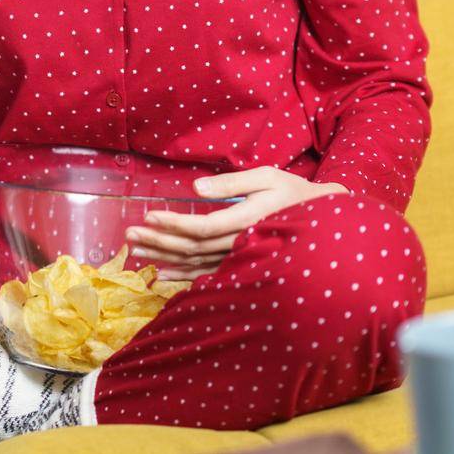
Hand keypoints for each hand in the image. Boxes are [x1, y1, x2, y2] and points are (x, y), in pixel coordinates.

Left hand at [124, 166, 349, 279]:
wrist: (324, 221)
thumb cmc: (294, 193)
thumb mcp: (267, 177)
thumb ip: (232, 182)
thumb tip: (196, 187)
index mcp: (246, 221)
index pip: (202, 228)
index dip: (174, 223)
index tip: (149, 215)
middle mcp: (240, 245)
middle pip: (192, 248)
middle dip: (159, 241)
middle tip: (129, 234)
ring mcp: (240, 259)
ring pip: (195, 263)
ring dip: (164, 257)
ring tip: (135, 251)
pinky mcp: (241, 265)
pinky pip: (207, 274)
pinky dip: (183, 275)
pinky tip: (162, 274)